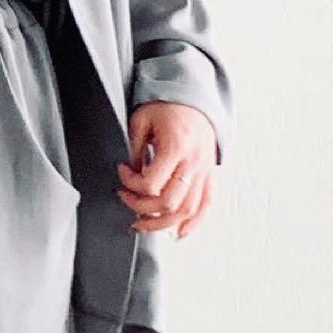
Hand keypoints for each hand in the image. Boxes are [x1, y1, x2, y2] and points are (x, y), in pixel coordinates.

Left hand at [116, 100, 216, 238]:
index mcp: (176, 148)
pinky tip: (179, 232)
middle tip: (126, 198)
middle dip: (142, 207)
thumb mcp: (141, 121)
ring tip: (142, 223)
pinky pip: (206, 205)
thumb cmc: (166, 108)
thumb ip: (135, 150)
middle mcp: (194, 163)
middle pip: (169, 203)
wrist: (193, 99)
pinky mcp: (210, 175)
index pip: (151, 183)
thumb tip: (131, 174)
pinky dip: (194, 222)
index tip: (122, 173)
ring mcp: (205, 171)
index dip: (131, 184)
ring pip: (187, 211)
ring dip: (162, 223)